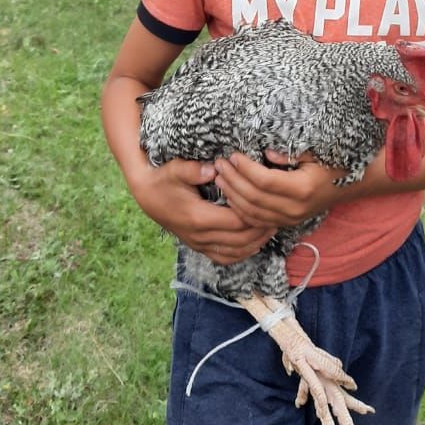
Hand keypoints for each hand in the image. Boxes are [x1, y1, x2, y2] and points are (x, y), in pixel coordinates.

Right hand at [135, 157, 274, 263]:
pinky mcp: (198, 246)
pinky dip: (241, 253)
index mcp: (198, 217)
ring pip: (234, 253)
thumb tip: (214, 167)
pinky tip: (253, 243)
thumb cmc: (164, 179)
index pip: (236, 222)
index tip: (269, 204)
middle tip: (278, 216)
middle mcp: (200, 236)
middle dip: (260, 230)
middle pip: (239, 240)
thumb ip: (195, 169)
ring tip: (271, 228)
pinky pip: (223, 257)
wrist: (146, 195)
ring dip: (254, 243)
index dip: (255, 215)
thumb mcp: (176, 169)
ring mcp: (198, 244)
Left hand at [213, 151, 345, 228]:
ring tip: (219, 178)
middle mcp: (295, 208)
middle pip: (253, 198)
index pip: (264, 180)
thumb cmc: (333, 163)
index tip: (232, 155)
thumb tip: (266, 154)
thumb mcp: (315, 152)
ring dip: (232, 195)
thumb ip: (291, 153)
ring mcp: (291, 218)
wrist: (353, 184)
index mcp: (302, 188)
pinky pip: (258, 221)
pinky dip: (241, 210)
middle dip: (232, 181)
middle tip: (219, 164)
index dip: (244, 168)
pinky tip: (230, 196)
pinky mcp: (288, 222)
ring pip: (252, 213)